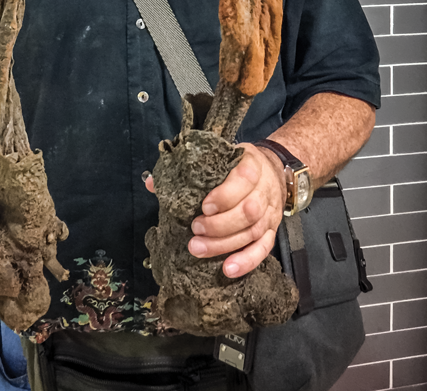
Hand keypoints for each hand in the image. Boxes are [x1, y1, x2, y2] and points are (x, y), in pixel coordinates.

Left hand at [146, 144, 284, 277]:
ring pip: (253, 232)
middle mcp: (264, 190)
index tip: (204, 206)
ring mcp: (270, 213)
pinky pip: (263, 249)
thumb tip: (152, 184)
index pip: (244, 179)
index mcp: (251, 165)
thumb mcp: (217, 156)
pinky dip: (247, 261)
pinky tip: (229, 269)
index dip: (225, 195)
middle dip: (220, 224)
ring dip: (225, 244)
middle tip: (196, 229)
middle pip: (248, 211)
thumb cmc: (235, 164)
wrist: (274, 169)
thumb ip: (186, 168)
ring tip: (199, 249)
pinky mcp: (272, 230)